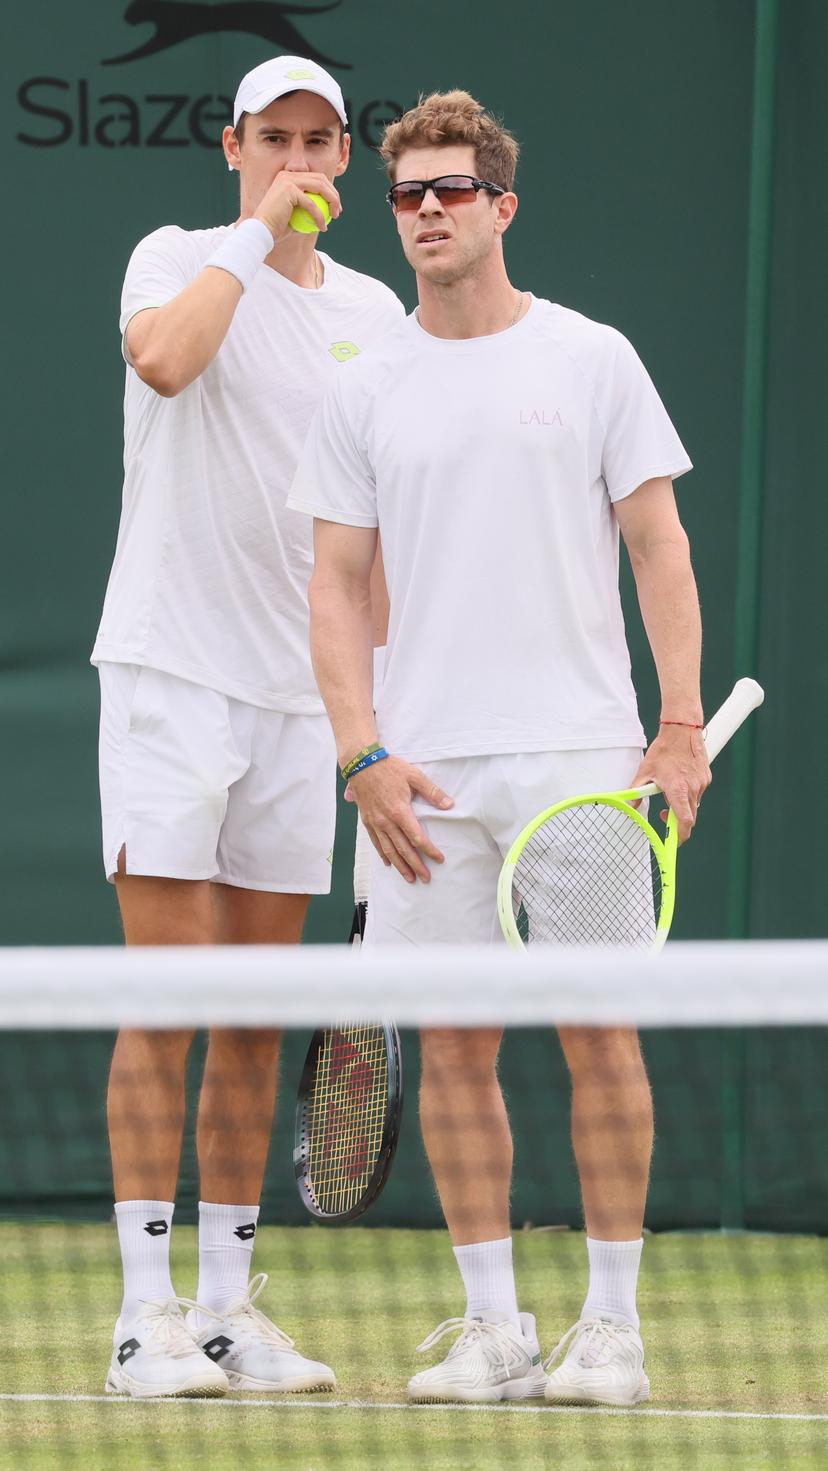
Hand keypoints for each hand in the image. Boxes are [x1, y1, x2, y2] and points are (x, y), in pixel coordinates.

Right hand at [253, 171, 341, 241]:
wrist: (261, 231)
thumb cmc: (276, 228)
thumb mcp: (296, 217)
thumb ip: (308, 210)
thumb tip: (325, 211)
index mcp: (289, 177)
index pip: (315, 178)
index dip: (329, 191)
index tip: (334, 207)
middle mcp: (288, 174)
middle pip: (320, 179)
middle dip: (334, 194)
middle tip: (337, 212)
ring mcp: (288, 179)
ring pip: (320, 186)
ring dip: (332, 201)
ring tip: (334, 216)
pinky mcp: (289, 189)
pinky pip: (312, 203)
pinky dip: (319, 216)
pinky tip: (322, 226)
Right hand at [348, 756, 453, 882]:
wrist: (362, 764)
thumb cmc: (389, 768)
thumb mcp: (414, 775)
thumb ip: (432, 792)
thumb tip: (449, 805)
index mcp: (399, 811)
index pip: (417, 837)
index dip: (429, 850)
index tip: (439, 859)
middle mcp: (386, 821)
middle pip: (403, 849)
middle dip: (415, 865)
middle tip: (426, 878)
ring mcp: (375, 823)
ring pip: (388, 850)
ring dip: (400, 866)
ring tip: (409, 878)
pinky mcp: (367, 821)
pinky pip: (375, 843)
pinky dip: (383, 855)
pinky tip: (389, 863)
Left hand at [631, 724, 711, 843]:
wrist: (682, 731)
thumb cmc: (663, 750)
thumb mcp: (645, 772)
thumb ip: (636, 791)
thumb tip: (628, 804)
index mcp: (678, 790)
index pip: (684, 821)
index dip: (680, 835)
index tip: (674, 841)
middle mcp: (693, 789)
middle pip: (690, 817)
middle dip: (678, 822)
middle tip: (664, 814)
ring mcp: (701, 783)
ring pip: (694, 805)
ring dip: (683, 805)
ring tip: (670, 790)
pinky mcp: (706, 778)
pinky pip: (698, 793)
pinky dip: (689, 794)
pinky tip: (680, 781)